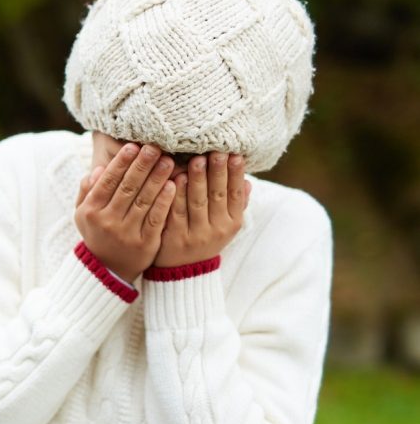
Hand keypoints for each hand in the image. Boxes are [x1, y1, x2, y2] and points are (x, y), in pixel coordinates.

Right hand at [75, 143, 176, 280]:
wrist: (107, 270)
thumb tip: (100, 169)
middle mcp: (107, 221)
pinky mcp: (145, 244)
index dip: (121, 163)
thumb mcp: (83, 213)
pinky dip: (165, 201)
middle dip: (142, 165)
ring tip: (168, 161)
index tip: (133, 146)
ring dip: (157, 178)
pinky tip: (173, 185)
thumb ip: (88, 191)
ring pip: (144, 200)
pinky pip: (157, 218)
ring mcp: (127, 233)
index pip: (108, 181)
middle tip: (155, 147)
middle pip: (127, 187)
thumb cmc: (97, 233)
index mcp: (91, 210)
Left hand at [155, 153, 249, 267]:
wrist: (183, 272)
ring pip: (197, 203)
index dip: (235, 174)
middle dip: (217, 172)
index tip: (234, 154)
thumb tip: (249, 182)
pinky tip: (175, 178)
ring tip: (196, 159)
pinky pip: (176, 213)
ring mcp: (195, 234)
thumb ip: (236, 203)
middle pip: (217, 196)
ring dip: (197, 180)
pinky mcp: (175, 237)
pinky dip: (176, 195)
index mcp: (232, 223)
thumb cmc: (205, 239)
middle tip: (215, 151)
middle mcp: (216, 229)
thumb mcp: (225, 225)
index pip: (235, 194)